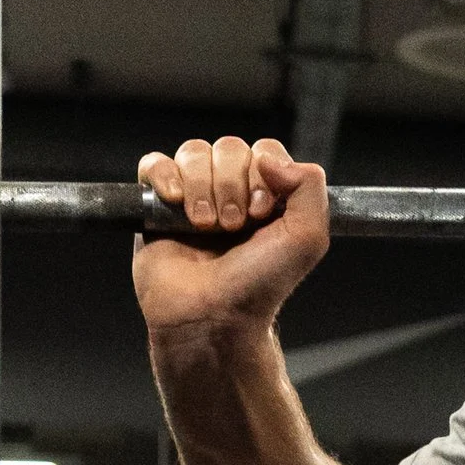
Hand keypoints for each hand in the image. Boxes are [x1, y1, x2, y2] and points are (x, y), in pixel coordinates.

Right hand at [131, 137, 330, 339]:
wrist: (212, 315)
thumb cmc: (258, 284)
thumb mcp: (307, 238)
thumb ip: (310, 187)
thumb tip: (268, 157)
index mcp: (268, 195)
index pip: (265, 151)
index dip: (263, 175)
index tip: (262, 214)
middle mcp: (231, 191)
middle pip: (229, 148)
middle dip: (232, 186)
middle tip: (233, 227)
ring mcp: (193, 196)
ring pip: (193, 153)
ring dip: (201, 188)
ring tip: (206, 227)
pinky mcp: (156, 205)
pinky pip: (154, 164)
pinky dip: (164, 176)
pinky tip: (175, 203)